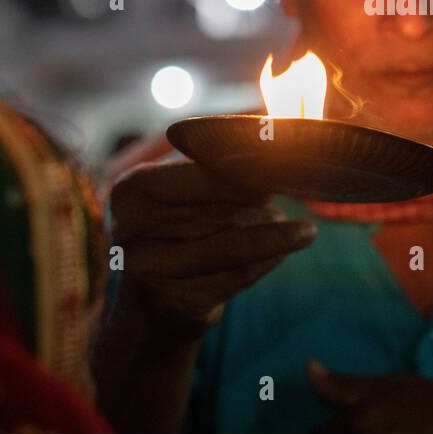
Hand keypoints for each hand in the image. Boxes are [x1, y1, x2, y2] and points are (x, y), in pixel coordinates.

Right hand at [109, 159, 316, 330]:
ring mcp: (149, 269)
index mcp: (132, 189)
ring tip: (301, 231)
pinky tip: (283, 253)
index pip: (206, 176)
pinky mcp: (174, 301)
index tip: (294, 166)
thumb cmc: (176, 232)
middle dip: (267, 208)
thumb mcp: (182, 192)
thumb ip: (218, 163)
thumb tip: (268, 128)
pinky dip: (266, 262)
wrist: (150, 305)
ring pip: (231, 246)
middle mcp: (130, 228)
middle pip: (220, 212)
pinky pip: (235, 277)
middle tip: (302, 200)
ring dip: (274, 237)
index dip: (254, 173)